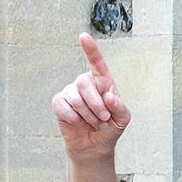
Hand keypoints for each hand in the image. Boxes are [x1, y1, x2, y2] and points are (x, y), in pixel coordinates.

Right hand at [51, 34, 130, 157]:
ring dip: (88, 115)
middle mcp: (85, 83)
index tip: (84, 36)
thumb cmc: (110, 128)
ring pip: (75, 98)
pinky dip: (74, 118)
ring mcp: (70, 91)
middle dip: (96, 104)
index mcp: (103, 82)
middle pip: (84, 83)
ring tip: (93, 123)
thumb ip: (120, 107)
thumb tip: (109, 96)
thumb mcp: (123, 118)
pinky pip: (63, 107)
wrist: (95, 145)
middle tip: (104, 118)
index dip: (90, 50)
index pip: (97, 63)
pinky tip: (78, 123)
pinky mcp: (59, 103)